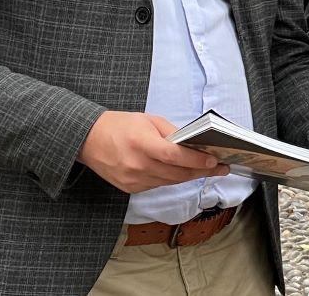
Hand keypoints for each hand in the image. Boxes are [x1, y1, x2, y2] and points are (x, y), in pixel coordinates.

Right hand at [77, 112, 229, 193]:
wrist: (88, 140)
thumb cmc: (119, 125)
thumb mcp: (148, 120)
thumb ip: (171, 133)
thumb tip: (193, 145)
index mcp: (142, 143)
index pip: (175, 156)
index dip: (197, 161)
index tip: (215, 161)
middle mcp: (137, 165)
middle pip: (177, 174)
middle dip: (201, 171)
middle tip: (221, 168)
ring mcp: (133, 180)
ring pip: (170, 182)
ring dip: (189, 177)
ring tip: (206, 170)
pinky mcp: (130, 188)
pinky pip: (157, 185)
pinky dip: (171, 179)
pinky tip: (181, 173)